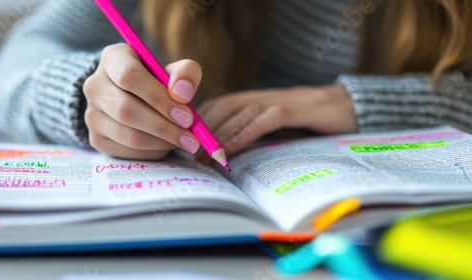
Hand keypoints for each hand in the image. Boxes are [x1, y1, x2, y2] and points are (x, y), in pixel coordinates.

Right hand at [83, 43, 201, 159]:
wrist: (133, 97)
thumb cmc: (157, 81)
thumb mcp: (174, 70)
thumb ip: (186, 73)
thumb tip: (182, 93)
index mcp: (112, 59)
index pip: (129, 76)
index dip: (159, 98)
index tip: (187, 115)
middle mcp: (94, 85)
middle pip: (127, 110)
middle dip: (164, 126)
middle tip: (191, 136)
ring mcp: (91, 114)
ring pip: (128, 135)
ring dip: (162, 142)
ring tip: (185, 141)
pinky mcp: (96, 139)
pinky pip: (128, 151)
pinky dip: (153, 151)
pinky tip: (168, 145)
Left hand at [197, 84, 357, 153]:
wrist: (365, 112)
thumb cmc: (323, 127)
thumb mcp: (289, 133)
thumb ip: (264, 138)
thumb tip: (232, 157)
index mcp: (267, 100)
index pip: (225, 104)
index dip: (204, 120)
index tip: (188, 141)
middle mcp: (274, 96)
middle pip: (229, 104)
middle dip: (206, 128)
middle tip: (191, 153)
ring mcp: (292, 100)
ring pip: (246, 108)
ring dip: (221, 131)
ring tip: (205, 153)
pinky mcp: (310, 109)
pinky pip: (272, 116)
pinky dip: (248, 130)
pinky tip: (233, 146)